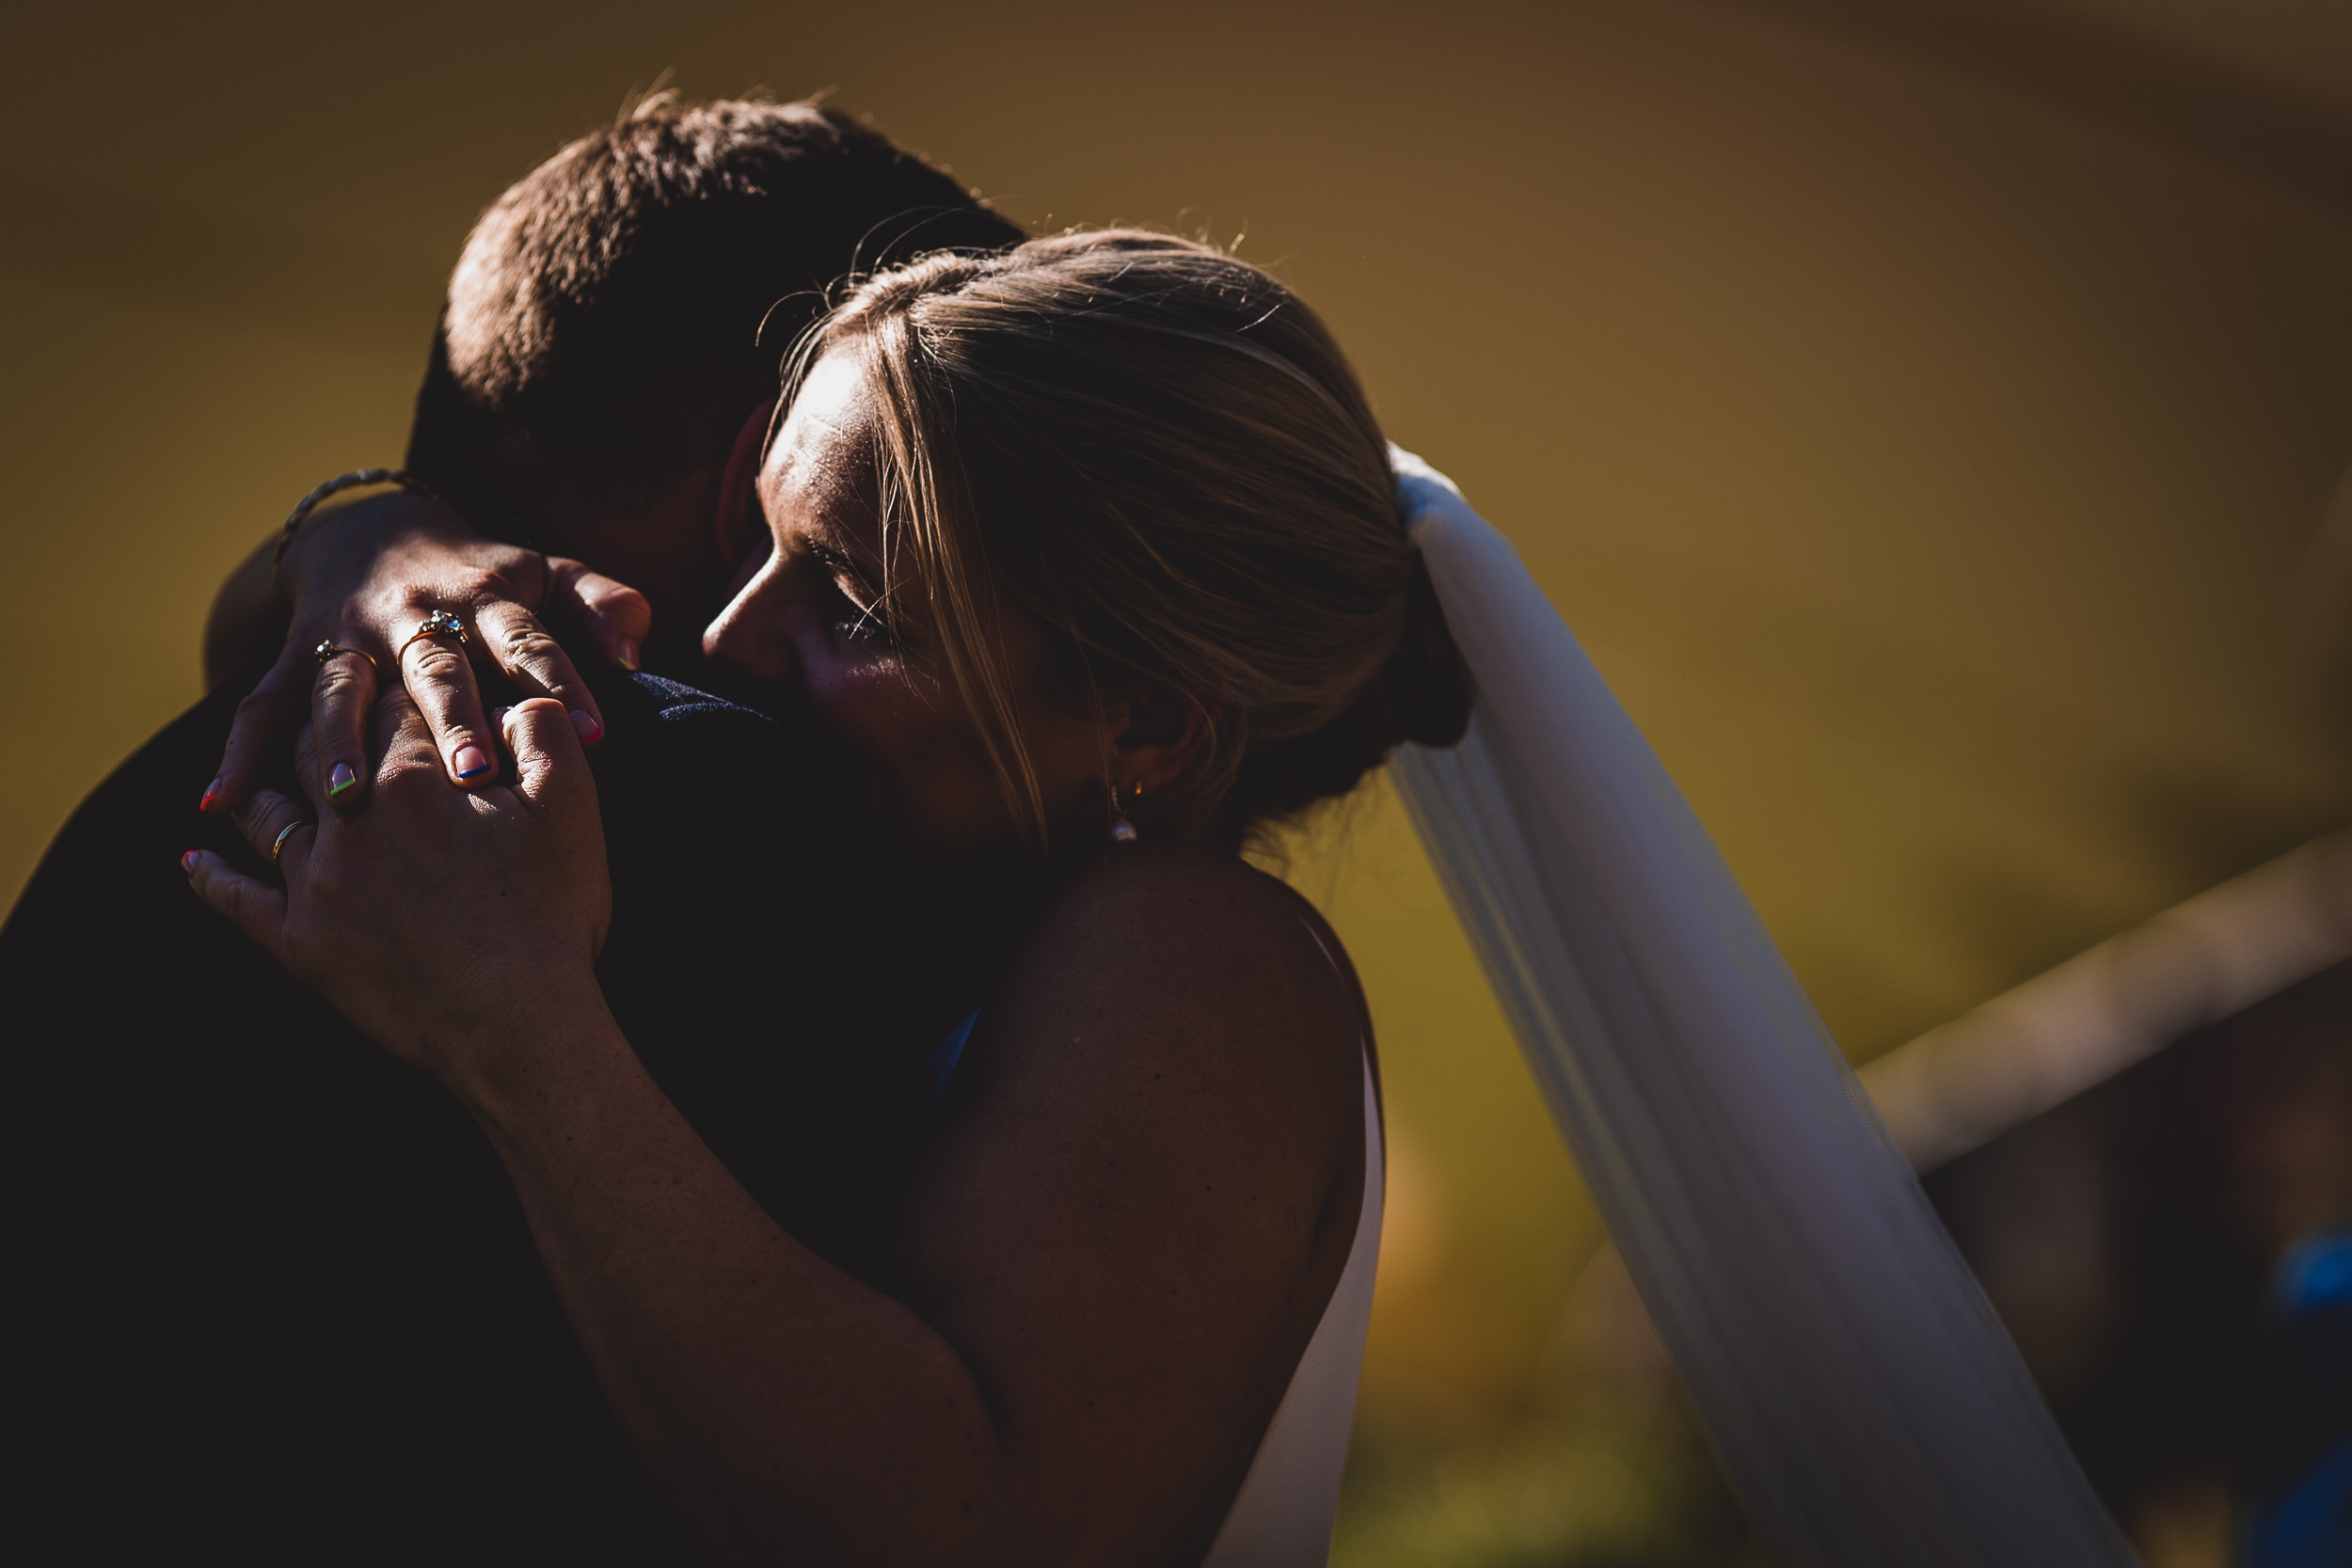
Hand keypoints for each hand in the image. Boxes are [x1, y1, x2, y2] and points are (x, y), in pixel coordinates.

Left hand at [186, 695, 612, 1084]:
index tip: (394, 679)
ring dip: (259, 783)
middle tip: (323, 709)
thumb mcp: (571, 810)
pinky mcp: (298, 940)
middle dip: (322, 721)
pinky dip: (210, 876)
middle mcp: (351, 815)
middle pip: (315, 745)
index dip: (395, 687)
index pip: (390, 704)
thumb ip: (545, 735)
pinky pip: (234, 898)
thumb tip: (519, 696)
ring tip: (253, 773)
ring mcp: (317, 879)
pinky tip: (194, 860)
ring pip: (267, 810)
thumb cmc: (551, 914)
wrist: (516, 1022)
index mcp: (416, 775)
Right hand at [202, 491, 650, 815]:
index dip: (561, 681)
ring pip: (342, 690)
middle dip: (454, 720)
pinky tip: (222, 802)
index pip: (529, 640)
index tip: (595, 733)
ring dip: (342, 743)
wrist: (377, 534)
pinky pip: (261, 706)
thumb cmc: (486, 577)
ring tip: (349, 801)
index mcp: (486, 598)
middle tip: (475, 778)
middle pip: (436, 668)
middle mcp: (414, 616)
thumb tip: (636, 643)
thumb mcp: (548, 575)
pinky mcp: (293, 656)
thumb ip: (601, 603)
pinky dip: (239, 753)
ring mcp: (347, 637)